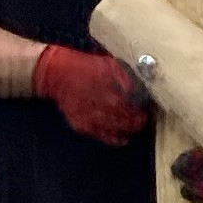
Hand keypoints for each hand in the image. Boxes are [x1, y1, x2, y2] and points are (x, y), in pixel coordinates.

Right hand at [33, 42, 149, 143]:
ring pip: (113, 127)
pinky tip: (123, 139)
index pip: (128, 101)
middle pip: (122, 115)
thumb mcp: (106, 64)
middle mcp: (97, 102)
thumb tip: (137, 86)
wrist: (54, 73)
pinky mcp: (80, 123)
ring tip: (137, 129)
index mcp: (105, 86)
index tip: (148, 107)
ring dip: (127, 129)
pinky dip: (113, 138)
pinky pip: (99, 134)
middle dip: (136, 119)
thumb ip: (122, 76)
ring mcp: (88, 115)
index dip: (140, 106)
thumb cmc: (83, 65)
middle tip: (145, 119)